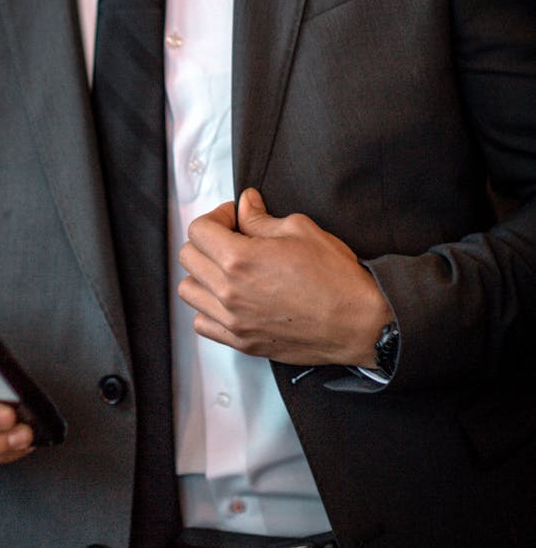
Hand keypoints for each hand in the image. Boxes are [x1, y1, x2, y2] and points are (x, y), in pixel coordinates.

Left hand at [177, 187, 390, 366]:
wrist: (359, 323)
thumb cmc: (336, 278)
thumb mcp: (299, 230)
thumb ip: (260, 217)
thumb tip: (245, 205)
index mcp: (239, 259)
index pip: (198, 230)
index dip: (217, 216)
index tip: (235, 218)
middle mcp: (229, 292)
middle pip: (188, 257)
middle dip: (207, 240)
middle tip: (232, 238)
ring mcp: (234, 321)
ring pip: (189, 291)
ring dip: (203, 274)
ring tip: (228, 269)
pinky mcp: (243, 342)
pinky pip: (202, 324)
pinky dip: (208, 309)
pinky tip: (230, 299)